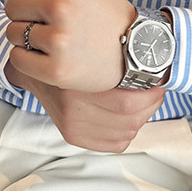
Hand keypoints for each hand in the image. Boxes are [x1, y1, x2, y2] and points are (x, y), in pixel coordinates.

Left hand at [0, 0, 137, 92]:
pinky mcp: (56, 69)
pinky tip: (49, 55)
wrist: (135, 48)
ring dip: (25, 36)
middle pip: (12, 7)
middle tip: (54, 21)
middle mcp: (62, 7)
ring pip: (11, 33)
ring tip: (53, 38)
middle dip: (27, 13)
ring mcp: (59, 40)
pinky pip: (16, 58)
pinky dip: (27, 58)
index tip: (51, 0)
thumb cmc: (103, 9)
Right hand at [5, 62, 165, 151]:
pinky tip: (130, 117)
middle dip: (150, 105)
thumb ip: (112, 57)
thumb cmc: (66, 52)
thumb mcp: (86, 46)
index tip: (158, 81)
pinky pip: (114, 144)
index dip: (150, 95)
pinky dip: (128, 132)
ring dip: (142, 117)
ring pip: (125, 132)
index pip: (127, 103)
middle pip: (128, 119)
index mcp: (77, 86)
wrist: (33, 67)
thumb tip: (148, 61)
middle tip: (157, 90)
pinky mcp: (71, 135)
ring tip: (145, 101)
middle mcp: (72, 109)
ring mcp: (71, 125)